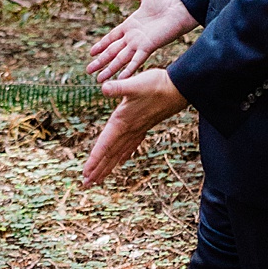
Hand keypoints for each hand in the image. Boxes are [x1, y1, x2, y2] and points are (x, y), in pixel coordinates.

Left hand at [81, 69, 189, 186]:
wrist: (181, 87)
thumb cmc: (157, 85)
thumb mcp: (135, 84)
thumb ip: (119, 87)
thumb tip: (104, 87)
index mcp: (122, 122)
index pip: (105, 145)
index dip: (94, 160)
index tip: (85, 174)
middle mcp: (129, 130)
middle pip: (110, 154)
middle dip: (98, 170)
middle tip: (86, 184)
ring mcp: (138, 129)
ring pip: (120, 153)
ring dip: (108, 166)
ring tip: (99, 178)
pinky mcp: (145, 125)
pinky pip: (131, 145)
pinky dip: (123, 155)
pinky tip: (121, 161)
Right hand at [85, 0, 195, 82]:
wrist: (182, 7)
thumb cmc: (167, 0)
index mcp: (130, 25)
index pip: (112, 38)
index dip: (101, 45)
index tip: (92, 53)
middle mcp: (133, 37)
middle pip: (112, 51)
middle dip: (100, 62)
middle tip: (88, 71)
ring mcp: (140, 43)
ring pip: (121, 59)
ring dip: (110, 69)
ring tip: (99, 80)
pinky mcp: (149, 46)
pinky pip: (137, 60)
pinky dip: (129, 69)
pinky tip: (121, 79)